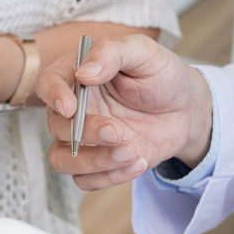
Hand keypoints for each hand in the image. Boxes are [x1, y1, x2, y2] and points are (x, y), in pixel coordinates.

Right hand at [36, 34, 212, 190]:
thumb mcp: (143, 52)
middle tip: (117, 132)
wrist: (185, 109)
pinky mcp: (98, 162)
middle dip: (86, 133)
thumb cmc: (160, 75)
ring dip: (93, 162)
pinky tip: (139, 162)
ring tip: (131, 152)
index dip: (53, 95)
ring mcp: (83, 138)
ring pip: (62, 160)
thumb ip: (112, 52)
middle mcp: (74, 109)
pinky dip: (110, 177)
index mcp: (77, 75)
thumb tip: (85, 72)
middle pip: (56, 126)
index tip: (70, 106)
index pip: (48, 83)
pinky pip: (85, 180)